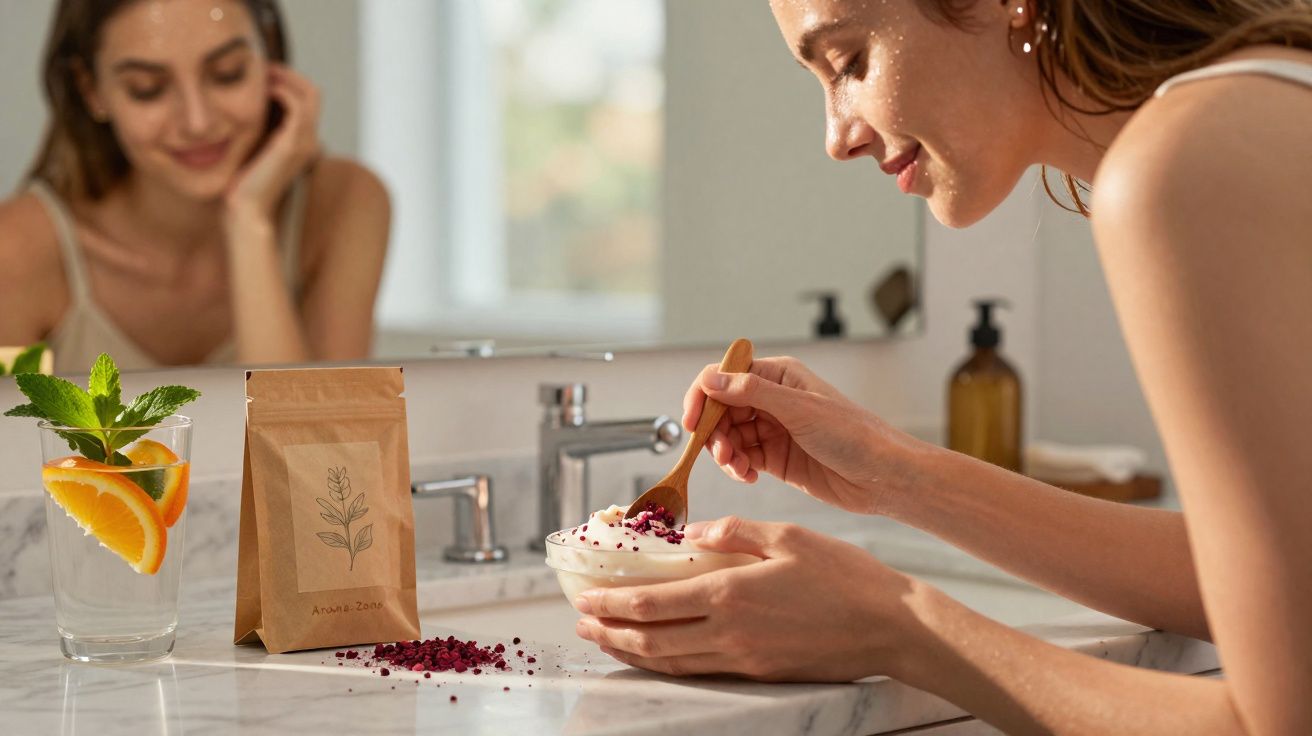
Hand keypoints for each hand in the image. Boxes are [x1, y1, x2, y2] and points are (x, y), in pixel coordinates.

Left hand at [224, 63, 321, 223]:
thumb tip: (246, 108)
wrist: (246, 211)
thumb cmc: (243, 186)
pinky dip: (281, 90)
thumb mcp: (252, 150)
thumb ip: (257, 130)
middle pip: (313, 92)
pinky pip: (297, 104)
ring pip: (310, 94)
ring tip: (262, 75)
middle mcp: (310, 141)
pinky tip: (261, 91)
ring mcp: (305, 142)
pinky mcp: (292, 144)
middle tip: (262, 70)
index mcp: (302, 142)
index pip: (307, 101)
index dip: (287, 82)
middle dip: (288, 75)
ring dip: (285, 78)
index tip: (262, 77)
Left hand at [574, 517, 919, 681]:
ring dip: (633, 654)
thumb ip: (731, 532)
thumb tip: (688, 531)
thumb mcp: (786, 535)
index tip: (585, 599)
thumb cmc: (844, 576)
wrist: (890, 626)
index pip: (651, 604)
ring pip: (671, 663)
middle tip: (582, 626)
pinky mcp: (761, 674)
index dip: (611, 604)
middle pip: (651, 642)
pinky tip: (661, 655)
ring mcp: (744, 659)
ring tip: (608, 642)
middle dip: (609, 634)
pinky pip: (700, 671)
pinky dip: (669, 664)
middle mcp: (729, 632)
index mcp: (730, 593)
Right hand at [684, 356, 923, 514]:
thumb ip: (751, 393)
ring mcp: (773, 429)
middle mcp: (772, 399)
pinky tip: (748, 476)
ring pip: (728, 436)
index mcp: (778, 376)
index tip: (693, 423)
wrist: (883, 477)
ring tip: (739, 468)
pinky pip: (742, 458)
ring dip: (725, 453)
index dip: (703, 396)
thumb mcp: (799, 409)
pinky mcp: (775, 457)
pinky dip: (737, 468)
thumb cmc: (854, 435)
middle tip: (723, 453)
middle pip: (721, 409)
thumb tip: (710, 379)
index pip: (724, 376)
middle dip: (715, 432)